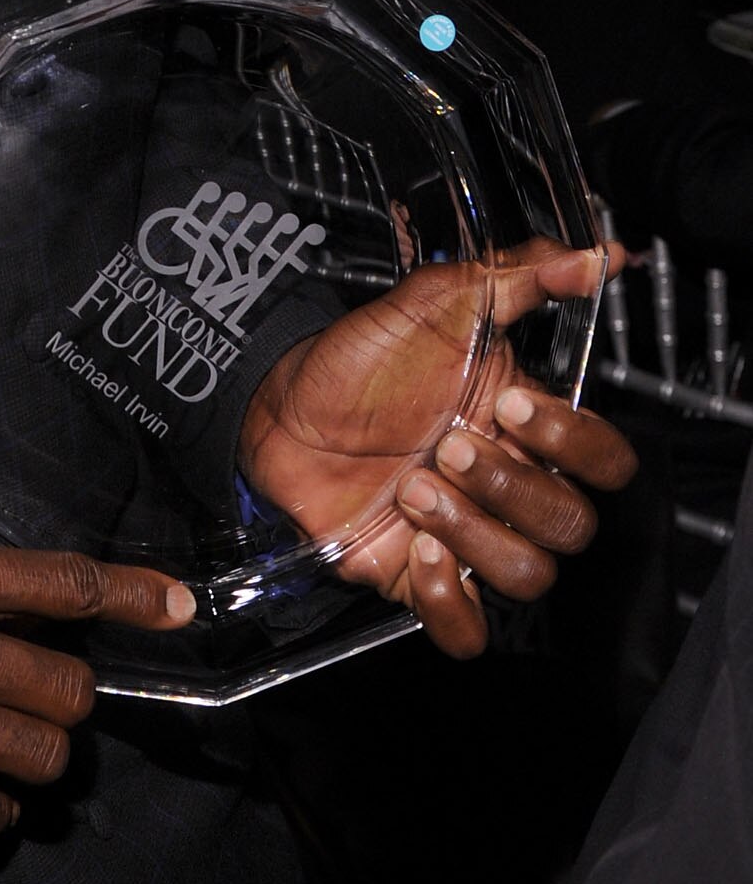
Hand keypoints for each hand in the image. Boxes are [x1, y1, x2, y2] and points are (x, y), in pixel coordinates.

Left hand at [238, 239, 636, 658]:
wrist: (278, 406)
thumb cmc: (360, 357)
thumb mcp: (434, 302)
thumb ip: (518, 275)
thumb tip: (600, 255)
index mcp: (529, 429)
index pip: (607, 460)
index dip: (573, 441)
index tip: (503, 405)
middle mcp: (511, 488)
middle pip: (573, 525)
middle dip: (512, 487)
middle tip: (446, 444)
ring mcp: (469, 537)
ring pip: (529, 574)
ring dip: (474, 533)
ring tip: (414, 489)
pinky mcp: (420, 578)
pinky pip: (467, 628)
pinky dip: (450, 603)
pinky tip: (416, 554)